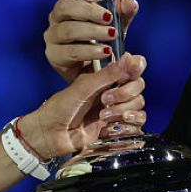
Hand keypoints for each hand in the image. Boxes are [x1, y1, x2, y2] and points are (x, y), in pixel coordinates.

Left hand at [22, 53, 146, 157]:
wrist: (52, 134)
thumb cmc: (60, 108)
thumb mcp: (84, 87)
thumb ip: (109, 73)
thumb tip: (130, 57)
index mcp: (105, 76)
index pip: (131, 68)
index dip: (135, 69)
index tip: (131, 72)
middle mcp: (113, 90)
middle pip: (138, 86)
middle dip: (125, 93)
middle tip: (105, 99)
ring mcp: (116, 108)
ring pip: (138, 104)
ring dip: (123, 109)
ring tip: (103, 116)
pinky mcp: (117, 125)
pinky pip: (137, 122)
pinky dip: (128, 123)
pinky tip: (112, 125)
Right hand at [45, 0, 138, 82]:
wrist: (98, 68)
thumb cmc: (103, 39)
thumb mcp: (117, 22)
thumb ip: (124, 11)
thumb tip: (129, 3)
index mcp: (69, 2)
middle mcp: (57, 17)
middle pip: (64, 6)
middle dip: (88, 10)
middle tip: (108, 17)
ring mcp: (53, 36)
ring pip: (67, 29)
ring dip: (92, 31)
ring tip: (111, 34)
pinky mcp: (55, 56)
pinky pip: (70, 51)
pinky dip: (89, 51)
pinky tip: (104, 51)